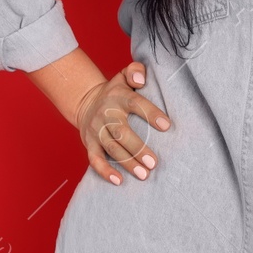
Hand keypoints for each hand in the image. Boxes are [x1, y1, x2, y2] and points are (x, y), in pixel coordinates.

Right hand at [75, 62, 168, 184]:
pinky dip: (105, 171)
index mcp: (119, 96)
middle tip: (154, 163)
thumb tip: (141, 80)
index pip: (136, 103)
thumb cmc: (116, 91)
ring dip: (127, 163)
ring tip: (144, 175)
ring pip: (111, 148)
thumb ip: (135, 72)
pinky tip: (119, 181)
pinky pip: (95, 159)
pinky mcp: (90, 144)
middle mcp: (106, 114)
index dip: (151, 113)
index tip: (167, 126)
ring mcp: (97, 130)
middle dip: (138, 148)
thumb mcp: (124, 75)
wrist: (86, 101)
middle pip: (121, 132)